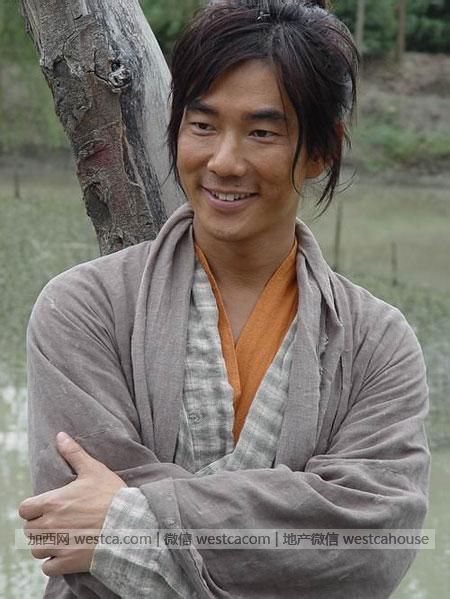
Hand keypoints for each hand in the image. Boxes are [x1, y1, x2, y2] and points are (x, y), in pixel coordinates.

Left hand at [18, 432, 126, 575]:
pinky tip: (66, 553)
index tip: (46, 509)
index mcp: (53, 502)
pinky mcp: (67, 563)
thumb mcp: (94, 470)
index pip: (25, 509)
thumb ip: (74, 453)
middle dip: (40, 526)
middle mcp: (50, 525)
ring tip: (61, 538)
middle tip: (57, 523)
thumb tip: (60, 436)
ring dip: (46, 545)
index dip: (34, 509)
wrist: (130, 524)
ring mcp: (58, 545)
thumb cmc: (112, 495)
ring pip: (36, 549)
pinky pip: (47, 567)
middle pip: (30, 530)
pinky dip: (53, 562)